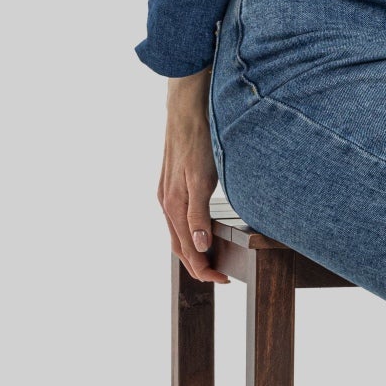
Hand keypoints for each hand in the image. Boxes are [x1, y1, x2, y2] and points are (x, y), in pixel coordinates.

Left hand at [160, 69, 227, 282]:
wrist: (188, 105)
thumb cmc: (196, 137)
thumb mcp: (195, 174)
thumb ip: (197, 201)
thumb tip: (205, 228)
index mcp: (170, 200)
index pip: (180, 243)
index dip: (195, 264)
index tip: (215, 276)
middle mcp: (168, 199)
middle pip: (179, 245)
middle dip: (197, 268)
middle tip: (218, 280)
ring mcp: (175, 190)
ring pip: (182, 234)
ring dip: (197, 258)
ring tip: (215, 272)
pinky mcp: (189, 179)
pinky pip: (191, 211)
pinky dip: (198, 232)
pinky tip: (207, 243)